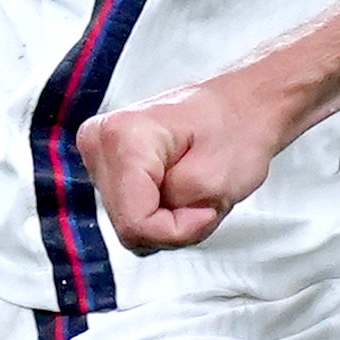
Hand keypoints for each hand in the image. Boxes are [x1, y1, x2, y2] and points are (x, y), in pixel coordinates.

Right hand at [79, 72, 296, 250]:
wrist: (240, 107)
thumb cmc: (237, 129)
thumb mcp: (219, 182)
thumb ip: (181, 219)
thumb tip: (152, 231)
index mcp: (121, 136)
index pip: (135, 223)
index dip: (178, 228)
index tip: (205, 206)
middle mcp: (99, 143)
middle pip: (128, 226)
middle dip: (173, 224)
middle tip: (201, 197)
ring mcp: (99, 156)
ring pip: (130, 225)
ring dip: (169, 220)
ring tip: (192, 189)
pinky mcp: (108, 169)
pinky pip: (133, 217)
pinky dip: (163, 214)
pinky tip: (178, 189)